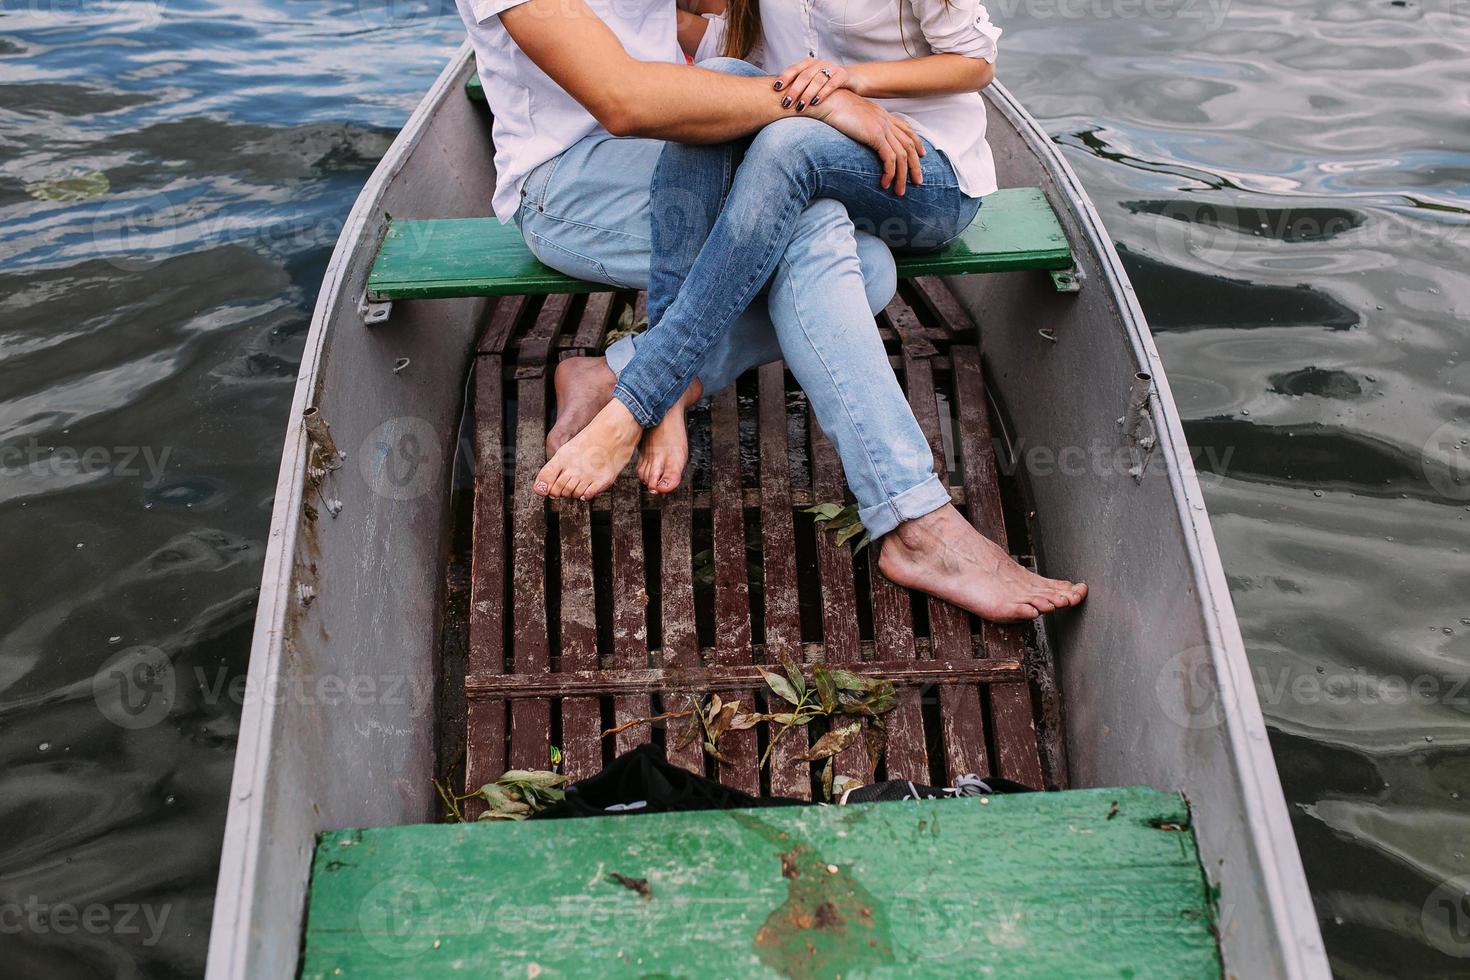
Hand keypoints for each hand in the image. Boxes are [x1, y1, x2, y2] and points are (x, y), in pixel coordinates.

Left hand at [774, 58, 852, 108]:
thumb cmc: (827, 84)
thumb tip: (777, 97)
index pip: (794, 69)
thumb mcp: (812, 82)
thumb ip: (798, 86)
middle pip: (804, 76)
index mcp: (809, 64)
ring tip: (800, 106)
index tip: (775, 89)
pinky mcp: (843, 75)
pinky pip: (832, 84)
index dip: (785, 77)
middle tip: (786, 103)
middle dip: (794, 90)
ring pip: (817, 80)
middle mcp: (820, 64)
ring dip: (807, 94)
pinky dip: (823, 93)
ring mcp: (832, 68)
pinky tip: (816, 102)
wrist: (853, 80)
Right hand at [806, 90, 924, 194]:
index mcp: (881, 114)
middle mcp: (886, 120)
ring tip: (900, 191)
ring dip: (903, 176)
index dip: (916, 142)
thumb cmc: (832, 107)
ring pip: (902, 155)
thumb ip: (860, 123)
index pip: (906, 128)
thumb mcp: (850, 115)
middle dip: (915, 165)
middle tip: (918, 181)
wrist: (826, 99)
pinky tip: (885, 183)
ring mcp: (882, 127)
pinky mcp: (875, 135)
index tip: (922, 154)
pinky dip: (890, 173)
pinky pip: (890, 158)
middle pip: (909, 145)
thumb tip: (857, 133)